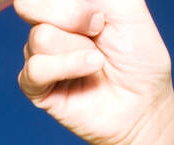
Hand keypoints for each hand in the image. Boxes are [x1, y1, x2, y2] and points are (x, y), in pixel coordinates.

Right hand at [15, 0, 173, 144]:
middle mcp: (48, 28)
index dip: (71, 0)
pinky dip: (67, 66)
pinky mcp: (36, 87)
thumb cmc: (139, 60)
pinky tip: (91, 69)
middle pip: (30, 6)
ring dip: (76, 48)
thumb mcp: (128, 10)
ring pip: (40, 37)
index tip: (100, 12)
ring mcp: (40, 57)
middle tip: (98, 29)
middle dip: (72, 16)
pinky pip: (36, 69)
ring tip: (98, 61)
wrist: (143, 105)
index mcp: (64, 7)